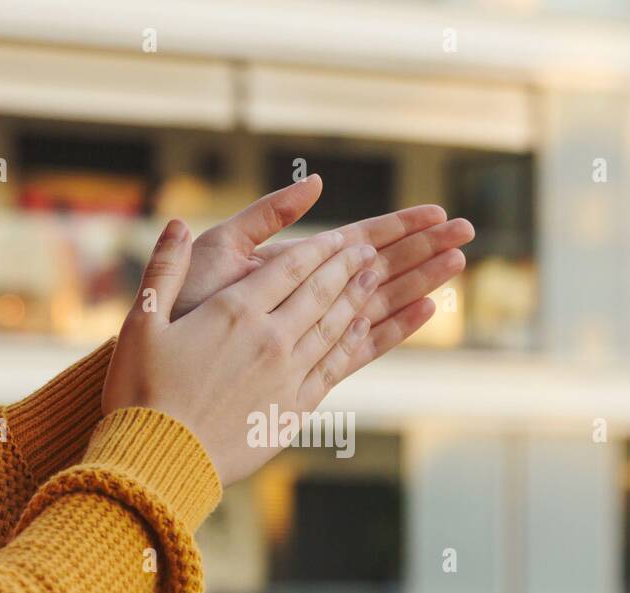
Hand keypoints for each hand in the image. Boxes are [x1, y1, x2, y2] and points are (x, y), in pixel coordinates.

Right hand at [104, 220, 383, 485]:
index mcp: (234, 311)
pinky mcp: (293, 409)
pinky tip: (361, 328)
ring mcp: (287, 375)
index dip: (319, 248)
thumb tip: (177, 224)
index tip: (340, 236)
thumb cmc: (140, 392)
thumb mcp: (140, 323)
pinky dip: (351, 342)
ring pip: (333, 326)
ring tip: (376, 277)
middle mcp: (269, 338)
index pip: (289, 268)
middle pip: (320, 292)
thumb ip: (163, 269)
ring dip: (357, 298)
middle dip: (347, 267)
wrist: (160, 460)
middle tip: (370, 250)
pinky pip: (332, 367)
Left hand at [172, 176, 473, 344]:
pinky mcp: (310, 368)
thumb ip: (268, 215)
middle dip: (422, 247)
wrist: (161, 372)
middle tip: (468, 231)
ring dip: (419, 280)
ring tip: (459, 262)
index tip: (436, 212)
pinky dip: (394, 328)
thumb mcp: (222, 247)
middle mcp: (307, 300)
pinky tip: (427, 310)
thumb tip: (317, 182)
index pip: (356, 240)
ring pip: (377, 301)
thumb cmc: (182, 310)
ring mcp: (311, 333)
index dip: (398, 225)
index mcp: (290, 268)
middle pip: (378, 268)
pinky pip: (360, 345)